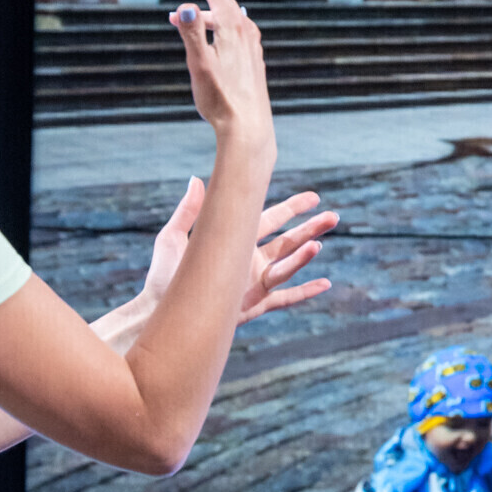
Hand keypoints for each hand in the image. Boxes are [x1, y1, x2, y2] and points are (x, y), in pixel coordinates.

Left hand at [128, 179, 337, 333]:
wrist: (158, 313)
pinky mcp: (252, 304)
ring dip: (304, 255)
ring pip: (288, 265)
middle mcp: (248, 260)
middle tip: (334, 217)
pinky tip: (324, 284)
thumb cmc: (163, 277)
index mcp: (234, 240)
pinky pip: (284, 298)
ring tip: (319, 244)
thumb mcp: (173, 238)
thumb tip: (197, 179)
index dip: (292, 209)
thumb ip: (189, 210)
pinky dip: (304, 292)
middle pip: (287, 240)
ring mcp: (253, 282)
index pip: (271, 219)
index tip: (313, 198)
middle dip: (310, 229)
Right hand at [169, 0, 272, 144]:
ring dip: (205, 7)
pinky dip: (217, 23)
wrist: (249, 131)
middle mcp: (245, 30)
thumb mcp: (200, 67)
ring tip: (181, 16)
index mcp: (231, 26)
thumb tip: (183, 8)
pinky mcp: (252, 58)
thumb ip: (191, 34)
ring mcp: (251, 44)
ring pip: (226, 15)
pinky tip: (216, 31)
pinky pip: (233, 30)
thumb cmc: (222, 101)